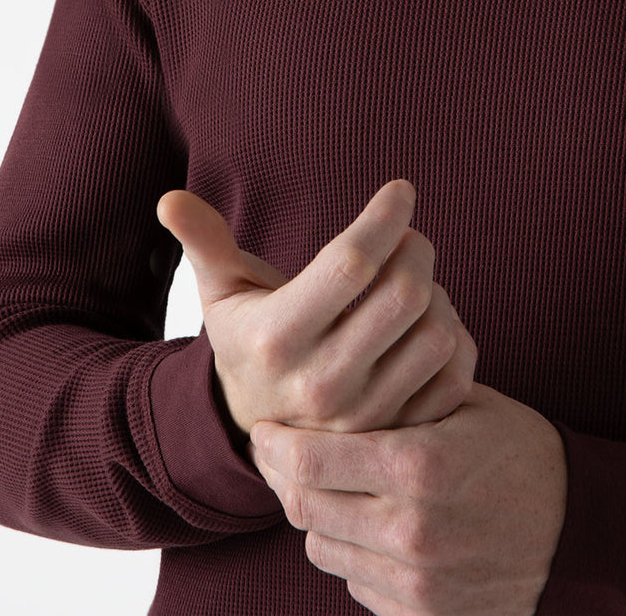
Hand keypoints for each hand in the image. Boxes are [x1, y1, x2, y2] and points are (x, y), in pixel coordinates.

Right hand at [156, 180, 476, 439]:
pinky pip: (456, 372)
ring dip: (438, 290)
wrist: (262, 430)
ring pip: (437, 330)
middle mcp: (323, 384)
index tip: (401, 190)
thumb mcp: (220, 292)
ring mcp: (365, 416)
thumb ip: (203, 242)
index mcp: (278, 337)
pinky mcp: (401, 434)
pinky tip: (429, 319)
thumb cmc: (249, 338)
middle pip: (403, 293)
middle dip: (416, 247)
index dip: (384, 216)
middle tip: (409, 237)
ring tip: (415, 279)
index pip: (351, 263)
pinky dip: (455, 334)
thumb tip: (169, 200)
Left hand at [249, 381, 567, 615]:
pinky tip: (373, 525)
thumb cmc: (519, 451)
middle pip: (303, 506)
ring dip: (319, 515)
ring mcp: (415, 580)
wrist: (577, 528)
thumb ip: (399, 398)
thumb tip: (332, 376)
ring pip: (322, 547)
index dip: (274, 442)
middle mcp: (410, 529)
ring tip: (334, 486)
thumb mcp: (465, 405)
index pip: (310, 459)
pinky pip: (355, 584)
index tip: (266, 427)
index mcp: (419, 465)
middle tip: (284, 452)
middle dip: (286, 476)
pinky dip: (354, 554)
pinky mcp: (423, 615)